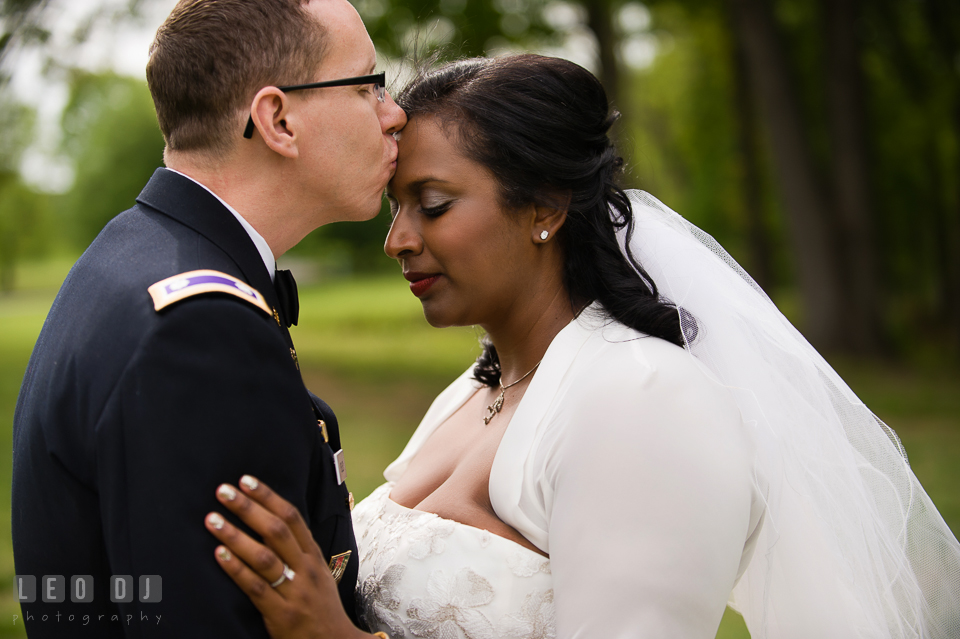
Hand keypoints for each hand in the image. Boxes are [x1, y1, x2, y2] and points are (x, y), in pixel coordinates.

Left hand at [205, 476, 368, 638]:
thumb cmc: (321, 607)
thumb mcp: (317, 573)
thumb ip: (297, 551)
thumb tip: (268, 521)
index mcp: (313, 556)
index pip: (292, 517)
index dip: (268, 497)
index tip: (246, 480)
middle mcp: (305, 569)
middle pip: (276, 531)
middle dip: (248, 508)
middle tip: (224, 491)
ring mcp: (294, 592)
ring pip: (263, 557)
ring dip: (235, 535)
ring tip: (212, 519)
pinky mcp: (281, 614)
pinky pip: (255, 587)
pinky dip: (236, 569)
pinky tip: (219, 554)